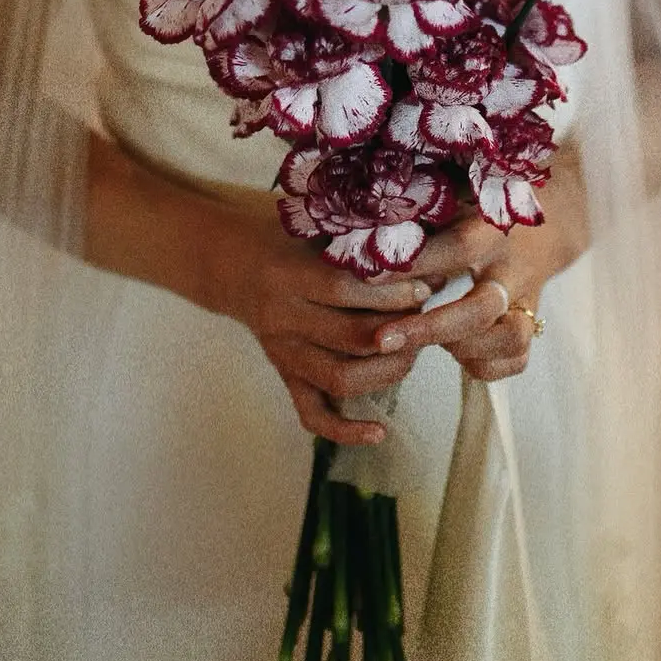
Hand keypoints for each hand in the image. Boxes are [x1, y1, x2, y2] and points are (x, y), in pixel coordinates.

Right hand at [194, 186, 431, 444]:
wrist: (233, 262)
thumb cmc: (287, 238)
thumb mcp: (317, 228)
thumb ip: (361, 241)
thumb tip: (428, 255)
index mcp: (289, 275)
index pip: (345, 289)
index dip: (390, 294)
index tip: (424, 289)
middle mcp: (282, 318)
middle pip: (350, 338)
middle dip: (399, 333)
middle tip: (427, 321)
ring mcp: (282, 352)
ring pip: (339, 378)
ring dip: (386, 372)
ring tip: (414, 352)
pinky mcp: (285, 375)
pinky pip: (312, 414)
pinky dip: (345, 430)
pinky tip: (379, 432)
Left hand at [371, 143, 588, 380]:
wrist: (542, 228)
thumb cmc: (478, 211)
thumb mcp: (451, 200)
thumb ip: (416, 216)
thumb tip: (360, 232)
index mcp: (492, 229)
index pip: (457, 248)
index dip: (414, 263)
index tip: (368, 273)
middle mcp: (512, 268)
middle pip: (482, 308)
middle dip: (430, 328)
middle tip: (384, 339)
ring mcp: (526, 300)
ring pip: (510, 339)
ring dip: (466, 349)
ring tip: (432, 342)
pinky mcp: (530, 324)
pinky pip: (516, 360)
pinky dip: (484, 365)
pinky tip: (457, 353)